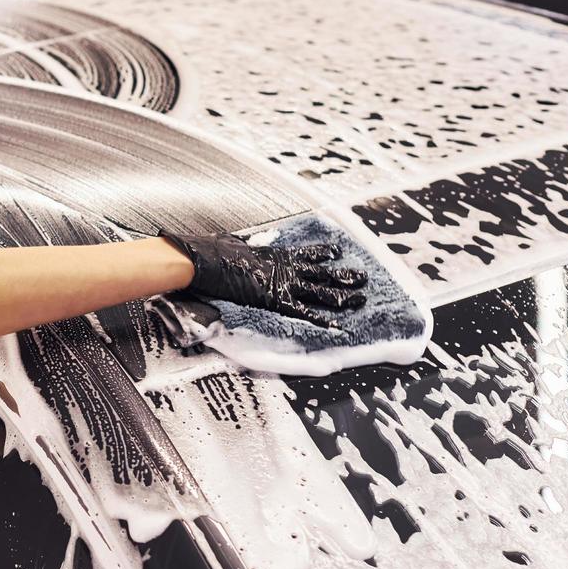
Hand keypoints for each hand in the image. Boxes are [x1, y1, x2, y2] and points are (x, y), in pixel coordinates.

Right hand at [158, 228, 367, 328]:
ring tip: (362, 296)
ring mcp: (283, 283)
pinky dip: (321, 319)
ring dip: (343, 293)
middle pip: (322, 273)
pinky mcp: (276, 299)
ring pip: (321, 290)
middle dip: (344, 276)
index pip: (306, 254)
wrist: (205, 260)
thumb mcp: (231, 242)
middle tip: (363, 278)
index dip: (323, 254)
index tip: (337, 253)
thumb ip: (239, 245)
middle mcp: (285, 268)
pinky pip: (304, 311)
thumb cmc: (212, 251)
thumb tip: (232, 242)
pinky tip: (338, 326)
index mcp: (276, 254)